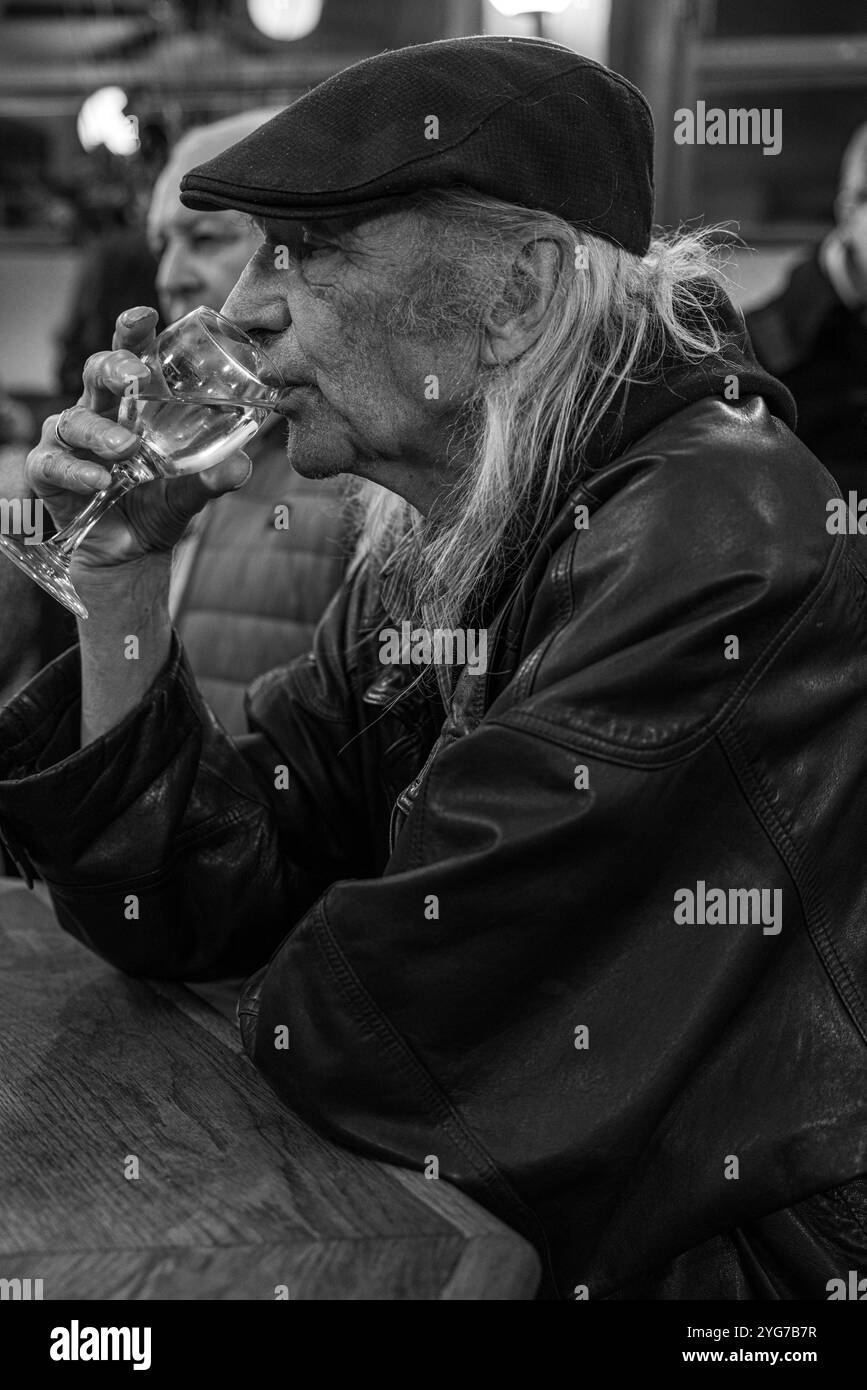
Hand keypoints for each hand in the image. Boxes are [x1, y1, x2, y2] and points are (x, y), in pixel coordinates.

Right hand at [25, 306, 252, 569]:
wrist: (133, 553)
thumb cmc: (160, 505)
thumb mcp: (192, 492)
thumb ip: (214, 478)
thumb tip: (242, 467)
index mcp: (133, 404)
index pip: (132, 357)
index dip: (134, 333)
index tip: (146, 315)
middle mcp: (99, 412)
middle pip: (97, 373)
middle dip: (114, 367)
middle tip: (138, 375)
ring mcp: (71, 441)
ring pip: (74, 419)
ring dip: (100, 432)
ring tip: (126, 448)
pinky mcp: (49, 472)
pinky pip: (53, 463)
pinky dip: (76, 471)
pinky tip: (99, 480)